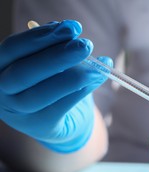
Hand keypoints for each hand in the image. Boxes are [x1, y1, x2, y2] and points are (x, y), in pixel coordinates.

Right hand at [0, 20, 111, 151]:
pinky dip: (82, 91)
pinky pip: (61, 107)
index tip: (72, 28)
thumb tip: (67, 29)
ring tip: (98, 67)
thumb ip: (54, 46)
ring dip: (75, 77)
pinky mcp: (41, 125)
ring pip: (42, 94)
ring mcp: (18, 111)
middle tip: (86, 45)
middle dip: (58, 56)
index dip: (42, 36)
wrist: (59, 119)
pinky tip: (96, 78)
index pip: (13, 48)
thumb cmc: (51, 82)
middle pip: (25, 72)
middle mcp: (2, 90)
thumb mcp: (49, 62)